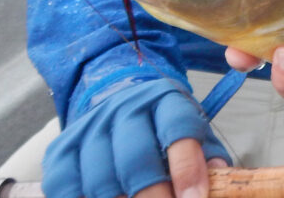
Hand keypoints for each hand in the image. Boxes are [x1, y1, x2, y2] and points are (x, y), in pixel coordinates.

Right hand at [41, 78, 229, 197]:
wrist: (115, 96)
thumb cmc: (161, 124)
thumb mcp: (192, 129)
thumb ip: (207, 155)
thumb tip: (221, 181)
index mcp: (165, 102)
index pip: (178, 130)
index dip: (187, 170)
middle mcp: (124, 110)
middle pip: (135, 158)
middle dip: (152, 196)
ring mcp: (89, 128)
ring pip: (100, 177)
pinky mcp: (62, 148)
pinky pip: (65, 184)